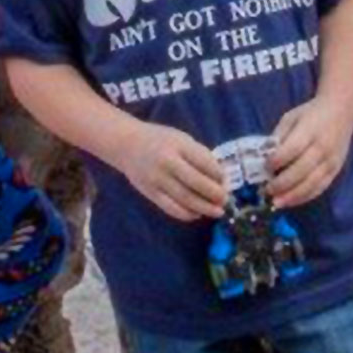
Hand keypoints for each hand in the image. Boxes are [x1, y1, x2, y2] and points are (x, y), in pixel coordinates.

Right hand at [113, 122, 227, 222]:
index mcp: (177, 145)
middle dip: (215, 194)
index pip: (204, 162)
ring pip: (185, 198)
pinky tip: (197, 214)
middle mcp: (167, 162)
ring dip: (204, 208)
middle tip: (225, 200)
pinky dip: (186, 214)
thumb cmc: (159, 139)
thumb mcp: (181, 138)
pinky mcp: (150, 193)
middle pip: (196, 183)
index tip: (226, 181)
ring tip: (217, 212)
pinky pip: (171, 208)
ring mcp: (157, 179)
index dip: (218, 174)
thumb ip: (199, 155)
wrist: (127, 144)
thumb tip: (220, 177)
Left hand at [269, 93, 352, 208]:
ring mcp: (331, 162)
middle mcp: (322, 148)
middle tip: (266, 191)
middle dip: (282, 183)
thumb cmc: (312, 113)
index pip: (292, 149)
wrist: (341, 112)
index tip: (265, 167)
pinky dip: (305, 197)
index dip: (277, 161)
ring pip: (311, 184)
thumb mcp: (291, 117)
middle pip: (301, 171)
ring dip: (292, 196)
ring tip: (276, 203)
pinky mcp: (336, 171)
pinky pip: (320, 188)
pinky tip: (292, 201)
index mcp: (309, 131)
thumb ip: (279, 135)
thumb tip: (264, 154)